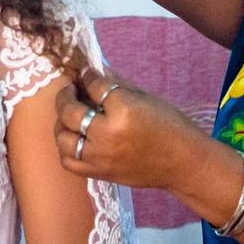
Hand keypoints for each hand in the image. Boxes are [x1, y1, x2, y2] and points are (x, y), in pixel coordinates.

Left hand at [54, 67, 206, 189]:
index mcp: (123, 110)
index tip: (85, 73)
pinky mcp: (99, 173)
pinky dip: (66, 148)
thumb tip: (94, 70)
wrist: (182, 163)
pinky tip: (74, 138)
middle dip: (66, 95)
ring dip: (62, 123)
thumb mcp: (146, 98)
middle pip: (70, 112)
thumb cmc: (170, 126)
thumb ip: (117, 84)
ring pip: (63, 138)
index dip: (88, 76)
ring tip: (70, 115)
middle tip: (71, 90)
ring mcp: (100, 157)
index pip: (94, 86)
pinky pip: (69, 161)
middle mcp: (106, 134)